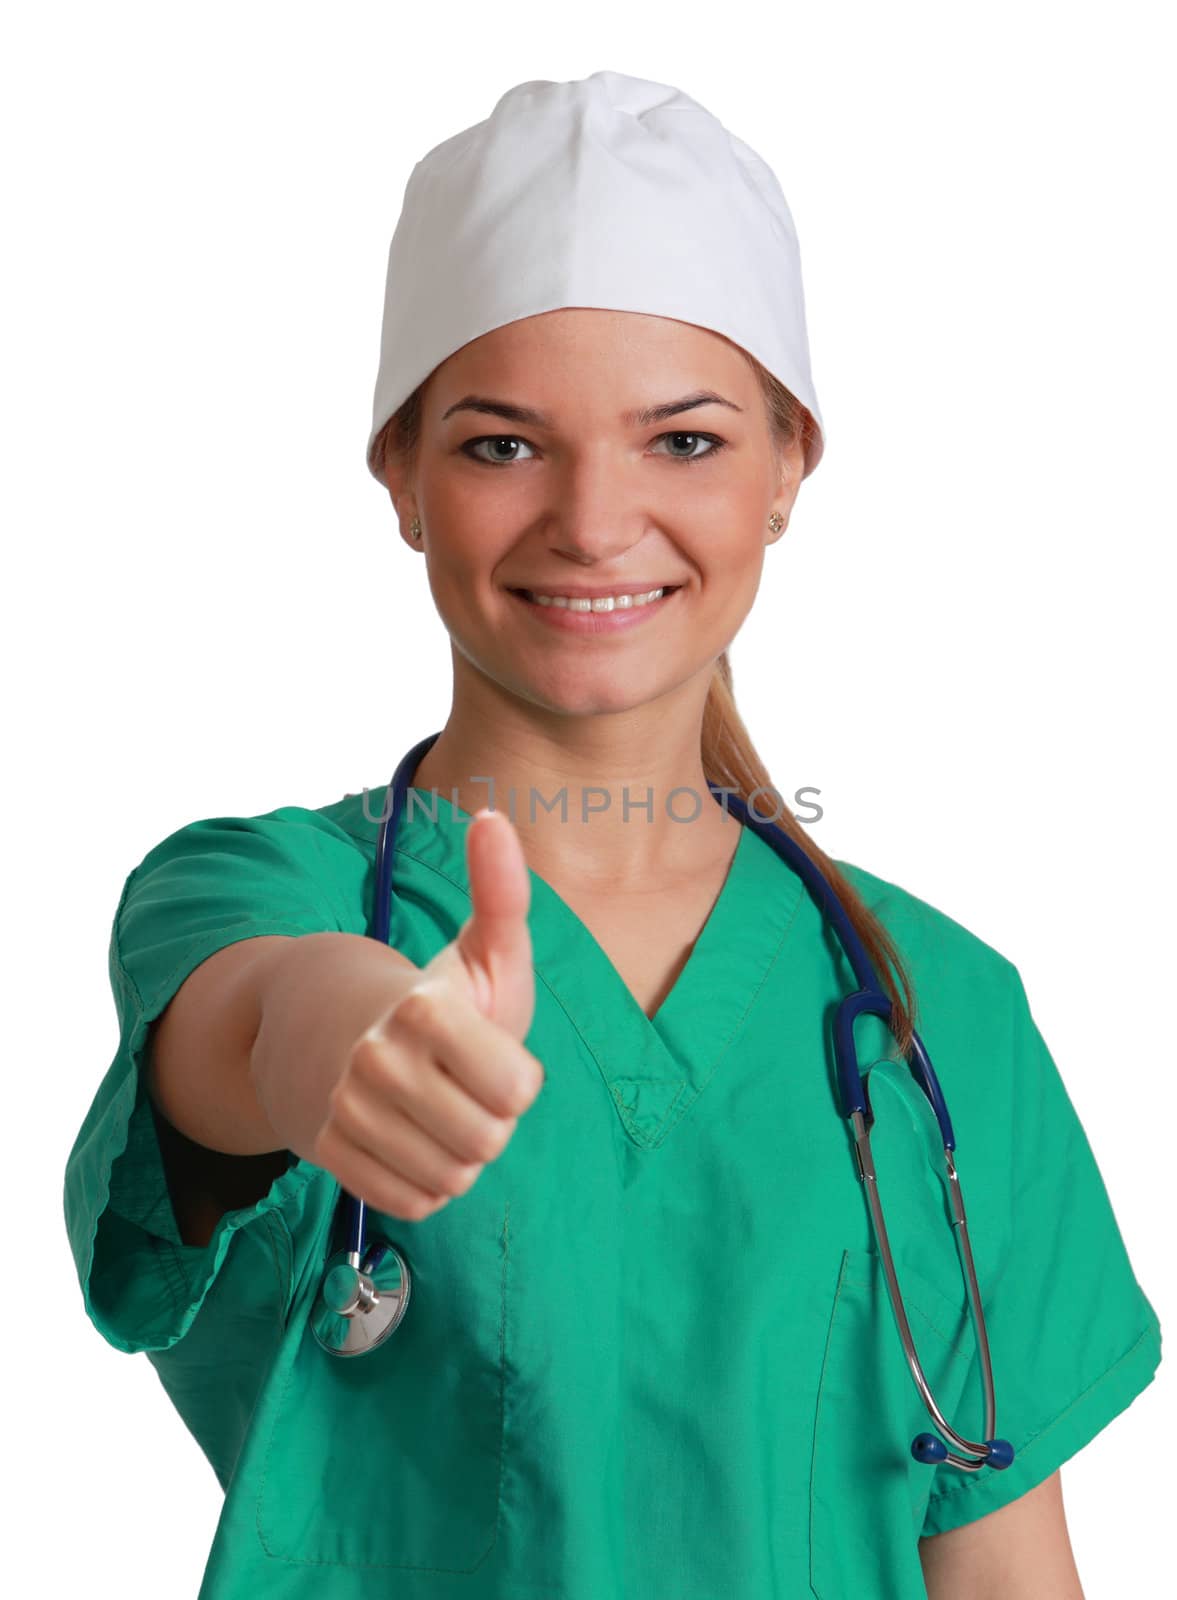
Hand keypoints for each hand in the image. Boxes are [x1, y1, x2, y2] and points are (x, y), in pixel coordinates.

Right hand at [312, 808, 541, 1219]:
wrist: (320, 1024)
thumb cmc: (427, 992)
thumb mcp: (477, 947)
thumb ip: (501, 892)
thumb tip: (492, 818)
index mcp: (422, 1007)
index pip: (518, 1092)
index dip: (518, 1080)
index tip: (491, 1054)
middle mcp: (376, 1059)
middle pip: (487, 1142)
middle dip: (490, 1121)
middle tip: (463, 1086)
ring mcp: (345, 1109)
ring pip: (450, 1179)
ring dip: (458, 1156)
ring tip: (438, 1112)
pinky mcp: (327, 1152)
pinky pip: (411, 1202)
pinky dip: (424, 1183)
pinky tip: (411, 1141)